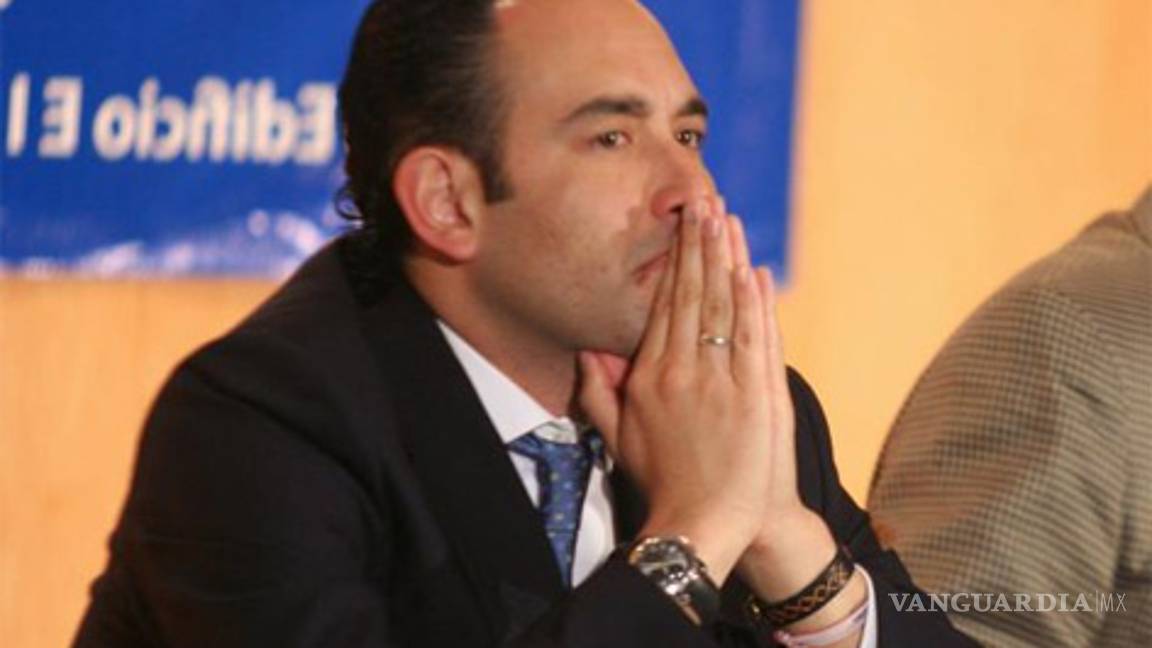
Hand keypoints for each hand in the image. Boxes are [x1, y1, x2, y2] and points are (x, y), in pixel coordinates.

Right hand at [579, 196, 797, 582]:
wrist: (703, 522)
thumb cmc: (662, 482)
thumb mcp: (617, 438)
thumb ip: (598, 391)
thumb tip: (590, 350)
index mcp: (650, 376)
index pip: (664, 306)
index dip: (674, 262)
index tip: (680, 228)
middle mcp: (682, 371)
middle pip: (693, 295)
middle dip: (699, 245)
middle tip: (703, 201)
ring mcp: (721, 382)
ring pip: (724, 307)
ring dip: (726, 259)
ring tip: (728, 220)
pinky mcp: (754, 397)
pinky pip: (755, 338)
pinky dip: (756, 302)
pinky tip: (754, 270)